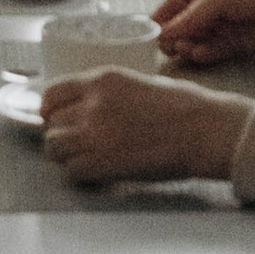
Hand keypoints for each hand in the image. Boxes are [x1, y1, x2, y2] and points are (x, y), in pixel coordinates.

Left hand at [40, 68, 246, 186]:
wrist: (204, 129)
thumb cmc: (184, 106)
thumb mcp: (139, 83)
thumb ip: (107, 94)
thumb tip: (86, 108)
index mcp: (103, 79)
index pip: (52, 94)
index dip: (50, 110)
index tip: (56, 119)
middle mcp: (93, 104)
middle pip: (52, 123)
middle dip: (62, 134)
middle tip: (77, 143)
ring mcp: (96, 133)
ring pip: (55, 147)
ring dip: (66, 155)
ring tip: (85, 158)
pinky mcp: (104, 162)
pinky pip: (72, 171)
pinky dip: (80, 174)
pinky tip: (97, 172)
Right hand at [152, 0, 254, 69]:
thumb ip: (190, 17)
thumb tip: (163, 34)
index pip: (173, 3)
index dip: (161, 18)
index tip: (148, 34)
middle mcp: (209, 5)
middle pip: (181, 26)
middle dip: (174, 37)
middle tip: (170, 47)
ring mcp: (221, 25)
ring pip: (195, 41)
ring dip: (189, 47)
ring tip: (187, 49)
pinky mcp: (235, 44)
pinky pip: (212, 52)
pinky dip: (205, 55)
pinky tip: (200, 54)